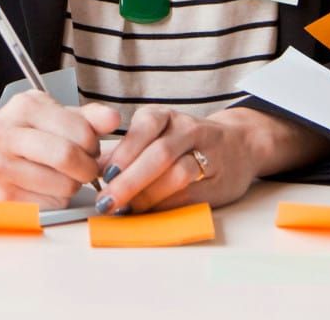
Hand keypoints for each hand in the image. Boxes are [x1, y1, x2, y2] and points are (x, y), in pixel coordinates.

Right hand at [0, 91, 120, 209]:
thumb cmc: (22, 131)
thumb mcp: (52, 114)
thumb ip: (87, 117)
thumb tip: (114, 119)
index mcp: (23, 106)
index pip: (78, 130)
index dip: (94, 144)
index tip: (91, 148)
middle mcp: (3, 134)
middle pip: (66, 157)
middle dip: (88, 168)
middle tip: (87, 168)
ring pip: (62, 186)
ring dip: (73, 185)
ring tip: (63, 176)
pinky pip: (49, 206)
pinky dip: (57, 200)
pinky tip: (47, 188)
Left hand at [94, 105, 260, 214]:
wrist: (240, 145)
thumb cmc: (183, 143)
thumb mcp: (153, 136)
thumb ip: (124, 151)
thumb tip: (89, 170)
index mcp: (165, 116)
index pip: (144, 128)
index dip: (123, 153)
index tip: (102, 176)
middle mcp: (187, 130)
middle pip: (159, 153)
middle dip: (130, 180)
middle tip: (108, 201)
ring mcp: (207, 154)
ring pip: (179, 173)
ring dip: (150, 195)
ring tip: (129, 209)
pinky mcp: (218, 181)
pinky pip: (191, 195)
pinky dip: (168, 206)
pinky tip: (152, 212)